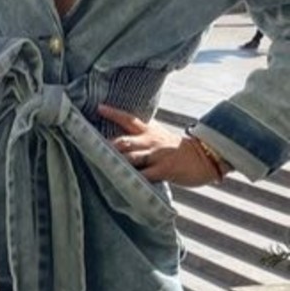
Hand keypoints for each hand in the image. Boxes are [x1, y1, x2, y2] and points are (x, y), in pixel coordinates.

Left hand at [97, 104, 225, 185]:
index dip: (113, 113)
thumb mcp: (160, 137)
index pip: (128, 119)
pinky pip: (145, 175)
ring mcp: (157, 156)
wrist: (205, 158)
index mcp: (149, 132)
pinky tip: (121, 183)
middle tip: (87, 146)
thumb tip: (120, 143)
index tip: (99, 108)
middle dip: (106, 145)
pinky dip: (133, 179)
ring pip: (131, 157)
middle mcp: (150, 142)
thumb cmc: (178, 151)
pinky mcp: (164, 170)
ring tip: (98, 164)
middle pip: (123, 141)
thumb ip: (141, 138)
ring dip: (115, 162)